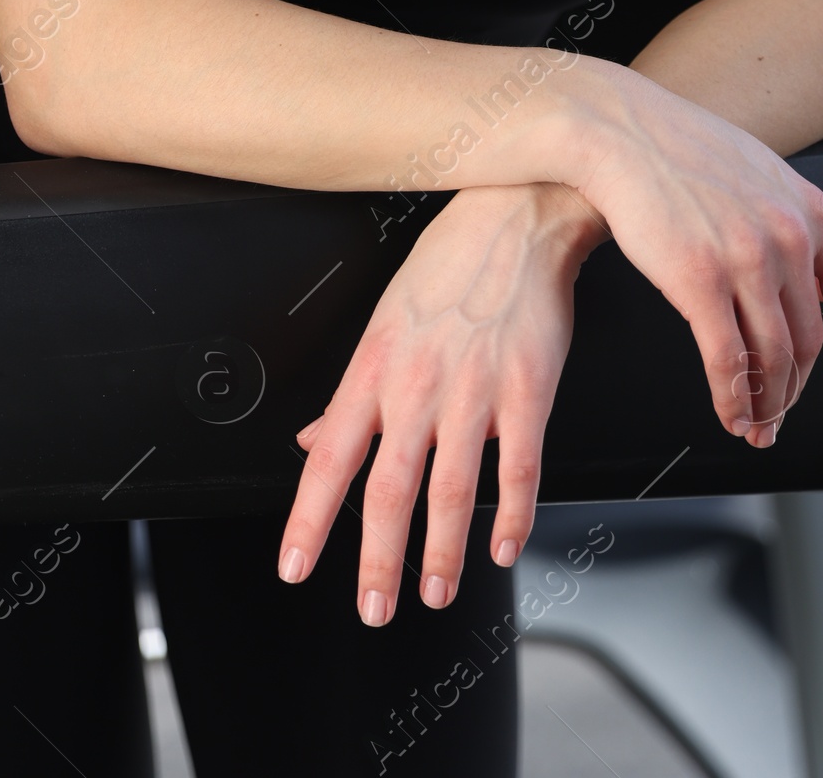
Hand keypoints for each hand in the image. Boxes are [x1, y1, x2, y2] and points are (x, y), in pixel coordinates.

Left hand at [277, 182, 604, 621]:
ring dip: (441, 553)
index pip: (329, 457)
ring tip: (434, 593)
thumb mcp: (385, 322)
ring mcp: (474, 388)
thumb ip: (351, 394)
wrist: (517, 213)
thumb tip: (309, 441)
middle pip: (388, 490)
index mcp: (375, 367)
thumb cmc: (450, 264)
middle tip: (374, 609)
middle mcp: (418, 384)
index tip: (294, 568)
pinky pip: (520, 468)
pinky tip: (506, 547)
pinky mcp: (527, 388)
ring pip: (451, 490)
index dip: (308, 520)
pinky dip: (513, 516)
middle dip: (377, 561)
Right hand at [568, 64, 822, 442]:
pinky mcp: (701, 278)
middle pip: (809, 342)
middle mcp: (791, 237)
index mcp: (811, 212)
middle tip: (778, 419)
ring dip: (765, 404)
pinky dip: (733, 398)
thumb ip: (789, 223)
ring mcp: (749, 258)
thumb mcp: (760, 174)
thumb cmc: (680, 150)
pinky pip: (728, 361)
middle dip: (794, 392)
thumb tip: (805, 279)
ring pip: (773, 360)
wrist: (622, 128)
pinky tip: (728, 413)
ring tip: (752, 425)